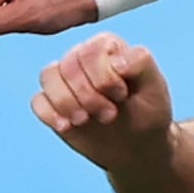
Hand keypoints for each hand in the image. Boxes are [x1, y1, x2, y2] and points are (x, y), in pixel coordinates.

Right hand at [30, 33, 175, 163]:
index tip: (122, 96)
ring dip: (68, 103)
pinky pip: (38, 101)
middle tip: (110, 115)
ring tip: (86, 120)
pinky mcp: (53, 103)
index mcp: (107, 46)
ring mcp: (65, 80)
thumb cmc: (148, 112)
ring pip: (48, 77)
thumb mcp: (155, 87)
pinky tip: (68, 126)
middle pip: (68, 65)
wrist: (138, 146)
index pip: (91, 51)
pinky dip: (50, 114)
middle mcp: (82, 57)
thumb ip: (141, 63)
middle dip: (88, 95)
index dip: (105, 78)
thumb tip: (116, 60)